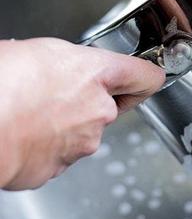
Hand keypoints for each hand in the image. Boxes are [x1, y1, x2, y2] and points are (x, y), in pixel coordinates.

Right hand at [0, 38, 163, 189]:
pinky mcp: (61, 166)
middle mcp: (99, 109)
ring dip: (67, 123)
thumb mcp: (44, 51)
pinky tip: (26, 132)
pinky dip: (48, 144)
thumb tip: (68, 68)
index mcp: (99, 74)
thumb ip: (73, 62)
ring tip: (33, 112)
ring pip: (84, 130)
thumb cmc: (3, 81)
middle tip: (55, 92)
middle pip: (109, 105)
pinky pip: (62, 152)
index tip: (150, 76)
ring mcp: (83, 141)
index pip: (145, 76)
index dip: (148, 75)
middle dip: (88, 100)